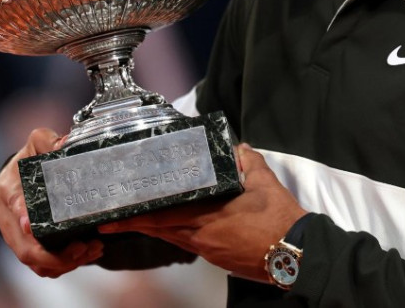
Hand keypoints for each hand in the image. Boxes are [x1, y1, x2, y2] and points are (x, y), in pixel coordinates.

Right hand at [0, 128, 103, 276]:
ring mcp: (14, 236)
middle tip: (83, 246)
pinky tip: (87, 254)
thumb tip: (63, 144)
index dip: (22, 219)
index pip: (13, 206)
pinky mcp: (24, 246)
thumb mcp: (37, 142)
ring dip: (64, 262)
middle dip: (54, 254)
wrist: (20, 174)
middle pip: (24, 248)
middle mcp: (6, 217)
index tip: (32, 226)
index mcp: (7, 189)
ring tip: (92, 250)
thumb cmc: (30, 157)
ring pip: (34, 262)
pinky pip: (41, 266)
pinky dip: (63, 265)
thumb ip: (48, 140)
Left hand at [98, 143, 306, 281]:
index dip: (138, 215)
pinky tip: (167, 229)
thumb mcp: (264, 181)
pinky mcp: (216, 257)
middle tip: (110, 221)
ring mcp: (208, 248)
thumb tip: (238, 148)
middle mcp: (202, 235)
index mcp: (210, 215)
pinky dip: (171, 234)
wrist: (294, 252)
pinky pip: (186, 243)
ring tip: (131, 222)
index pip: (165, 214)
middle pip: (160, 229)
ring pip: (171, 237)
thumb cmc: (279, 219)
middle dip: (134, 225)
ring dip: (151, 230)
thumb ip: (248, 160)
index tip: (117, 214)